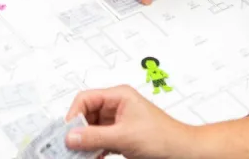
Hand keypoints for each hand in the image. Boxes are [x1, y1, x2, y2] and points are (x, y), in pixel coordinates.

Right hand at [65, 86, 190, 158]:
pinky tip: (92, 157)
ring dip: (84, 142)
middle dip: (77, 130)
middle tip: (68, 146)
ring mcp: (119, 122)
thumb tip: (71, 136)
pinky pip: (99, 140)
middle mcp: (118, 106)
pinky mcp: (121, 136)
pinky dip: (93, 149)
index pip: (86, 98)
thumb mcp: (123, 136)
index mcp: (119, 96)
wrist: (181, 152)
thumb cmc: (163, 137)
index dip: (74, 114)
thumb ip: (95, 136)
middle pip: (87, 114)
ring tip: (78, 154)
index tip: (67, 132)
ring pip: (92, 129)